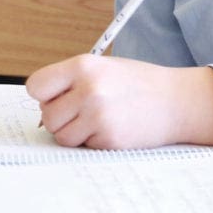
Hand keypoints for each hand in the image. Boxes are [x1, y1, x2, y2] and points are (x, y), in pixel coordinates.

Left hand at [26, 54, 212, 148]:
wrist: (176, 101)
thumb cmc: (136, 83)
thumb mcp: (101, 68)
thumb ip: (70, 81)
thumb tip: (41, 106)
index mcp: (83, 66)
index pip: (36, 86)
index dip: (45, 94)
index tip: (56, 96)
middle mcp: (88, 90)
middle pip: (47, 116)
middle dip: (61, 117)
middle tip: (82, 110)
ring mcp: (98, 116)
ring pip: (61, 135)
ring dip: (74, 132)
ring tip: (96, 119)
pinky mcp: (108, 139)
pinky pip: (82, 146)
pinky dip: (92, 141)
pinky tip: (111, 127)